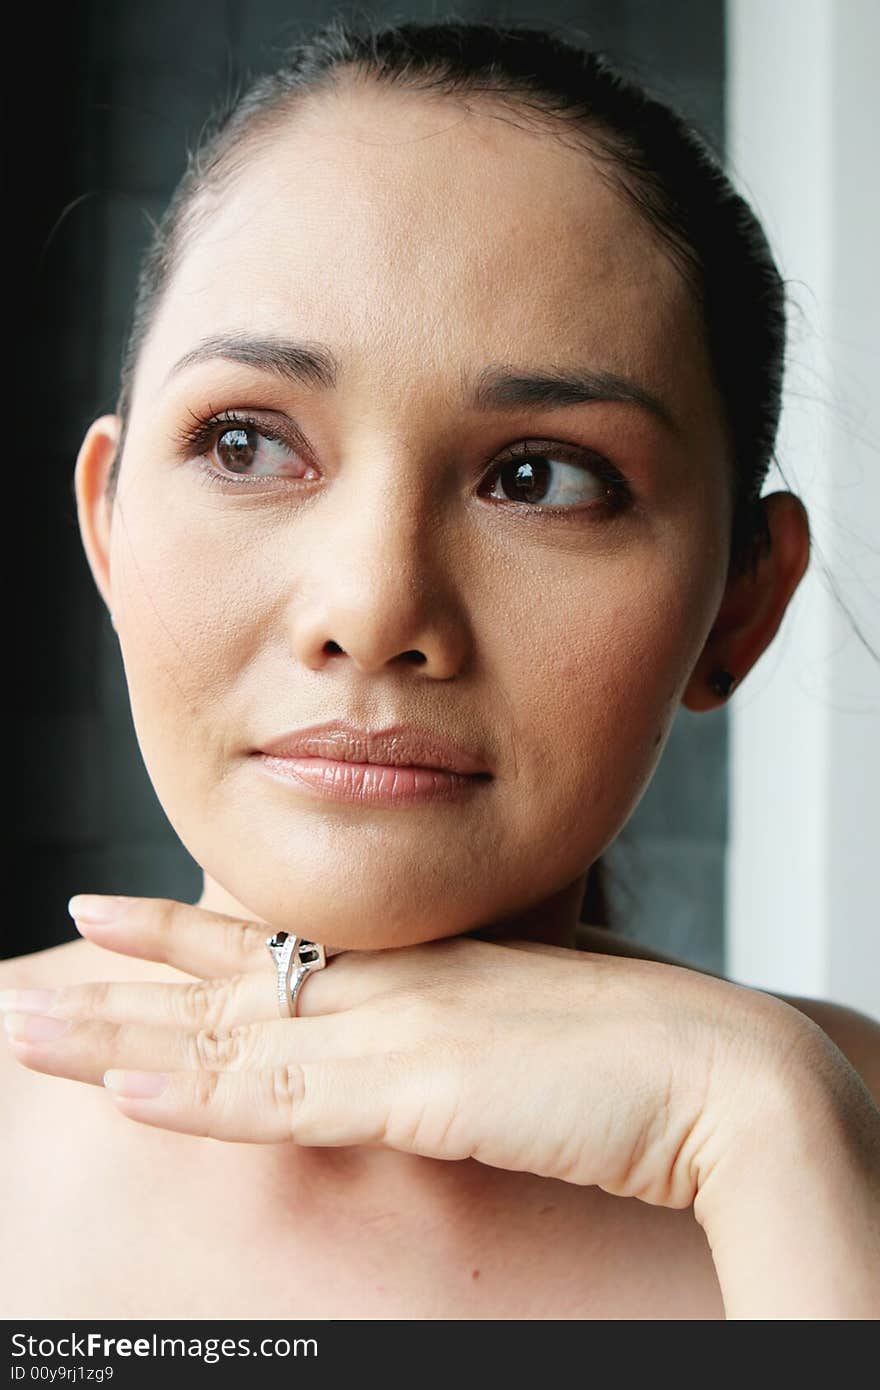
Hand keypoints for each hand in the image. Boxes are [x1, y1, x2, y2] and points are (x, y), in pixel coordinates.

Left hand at [1, 896, 810, 1209]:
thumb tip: (420, 1051)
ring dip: (117, 1043)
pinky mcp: (421, 1091)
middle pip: (222, 993)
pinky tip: (128, 1091)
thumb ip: (457, 1032)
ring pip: (227, 1042)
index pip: (267, 951)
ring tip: (25, 1031)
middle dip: (112, 996)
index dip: (174, 937)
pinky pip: (286, 1100)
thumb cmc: (642, 1051)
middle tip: (20, 989)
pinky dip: (200, 1097)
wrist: (723, 1072)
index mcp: (413, 970)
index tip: (100, 918)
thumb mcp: (525, 1031)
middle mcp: (389, 988)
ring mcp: (397, 1034)